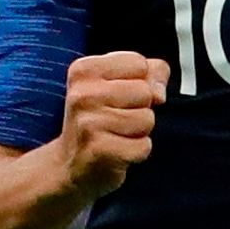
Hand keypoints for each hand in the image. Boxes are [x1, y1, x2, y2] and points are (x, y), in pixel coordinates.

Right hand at [57, 51, 165, 198]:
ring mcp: (89, 123)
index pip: (139, 63)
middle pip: (145, 92)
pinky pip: (143, 146)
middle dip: (141, 109)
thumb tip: (159, 92)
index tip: (119, 96)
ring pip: (147, 119)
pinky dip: (136, 153)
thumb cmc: (98, 121)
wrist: (70, 165)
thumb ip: (148, 73)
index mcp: (83, 70)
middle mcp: (82, 94)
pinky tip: (117, 152)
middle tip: (116, 120)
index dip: (139, 81)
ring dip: (139, 132)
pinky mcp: (100, 150)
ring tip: (116, 135)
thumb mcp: (117, 84)